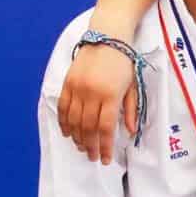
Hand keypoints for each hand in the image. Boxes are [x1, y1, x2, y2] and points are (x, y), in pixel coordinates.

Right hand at [57, 43, 140, 163]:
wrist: (108, 37)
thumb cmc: (124, 62)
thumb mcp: (132, 85)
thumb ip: (130, 109)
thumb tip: (130, 131)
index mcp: (110, 95)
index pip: (105, 128)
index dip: (104, 146)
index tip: (105, 159)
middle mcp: (92, 93)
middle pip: (88, 127)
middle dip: (90, 146)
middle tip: (92, 157)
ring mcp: (78, 88)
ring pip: (74, 120)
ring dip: (77, 137)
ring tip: (81, 147)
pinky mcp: (68, 82)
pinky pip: (63, 107)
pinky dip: (64, 122)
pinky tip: (67, 132)